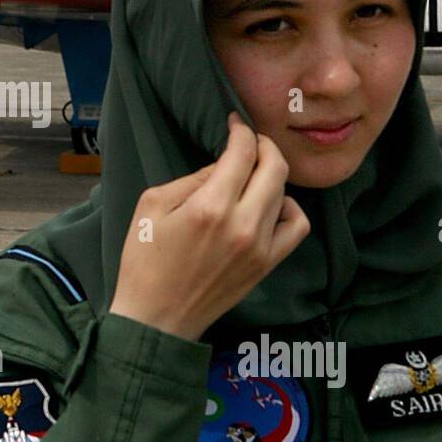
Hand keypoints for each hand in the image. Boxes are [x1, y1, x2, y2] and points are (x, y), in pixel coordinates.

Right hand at [108, 112, 310, 340]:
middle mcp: (242, 225)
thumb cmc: (144, 261)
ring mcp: (260, 247)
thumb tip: (222, 166)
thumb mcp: (153, 206)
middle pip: (274, 167)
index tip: (234, 123)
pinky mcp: (266, 264)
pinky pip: (296, 227)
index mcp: (210, 207)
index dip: (241, 131)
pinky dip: (289, 208)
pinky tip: (269, 206)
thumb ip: (192, 179)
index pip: (243, 153)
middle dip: (263, 145)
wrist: (156, 318)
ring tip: (254, 175)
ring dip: (272, 175)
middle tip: (249, 142)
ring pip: (286, 193)